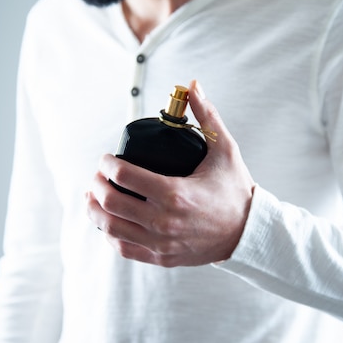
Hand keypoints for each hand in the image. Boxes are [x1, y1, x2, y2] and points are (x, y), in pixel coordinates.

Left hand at [86, 80, 254, 266]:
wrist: (248, 232)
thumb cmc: (236, 190)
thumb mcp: (225, 150)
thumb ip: (207, 116)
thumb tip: (192, 85)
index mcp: (176, 193)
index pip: (125, 176)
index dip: (107, 164)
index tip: (107, 157)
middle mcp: (164, 222)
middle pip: (111, 203)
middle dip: (97, 184)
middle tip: (99, 175)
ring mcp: (161, 243)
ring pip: (111, 228)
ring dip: (95, 209)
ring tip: (94, 195)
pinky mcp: (162, 257)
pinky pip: (124, 248)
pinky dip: (110, 233)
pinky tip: (108, 220)